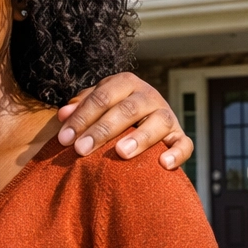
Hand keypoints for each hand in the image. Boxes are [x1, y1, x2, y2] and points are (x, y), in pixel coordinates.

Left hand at [55, 72, 192, 169]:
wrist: (141, 117)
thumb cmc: (111, 112)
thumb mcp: (96, 103)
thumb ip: (81, 107)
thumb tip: (63, 115)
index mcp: (126, 83)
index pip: (103, 97)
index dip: (82, 117)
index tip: (65, 138)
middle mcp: (148, 96)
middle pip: (127, 110)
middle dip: (102, 130)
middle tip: (81, 149)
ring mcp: (167, 115)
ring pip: (158, 122)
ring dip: (140, 137)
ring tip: (120, 153)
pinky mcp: (179, 135)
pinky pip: (184, 144)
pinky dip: (177, 153)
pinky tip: (163, 164)